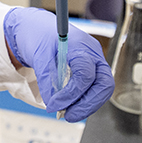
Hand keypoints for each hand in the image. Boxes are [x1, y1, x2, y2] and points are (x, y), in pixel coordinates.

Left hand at [4, 7, 113, 121]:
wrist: (38, 27)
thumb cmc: (39, 36)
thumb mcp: (38, 56)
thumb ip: (47, 80)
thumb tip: (54, 105)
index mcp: (80, 44)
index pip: (85, 74)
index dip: (71, 94)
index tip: (55, 105)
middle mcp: (93, 52)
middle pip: (103, 84)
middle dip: (88, 104)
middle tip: (69, 116)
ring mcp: (95, 60)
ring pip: (102, 89)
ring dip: (86, 105)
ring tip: (67, 113)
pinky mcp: (92, 68)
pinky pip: (95, 87)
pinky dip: (84, 99)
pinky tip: (71, 105)